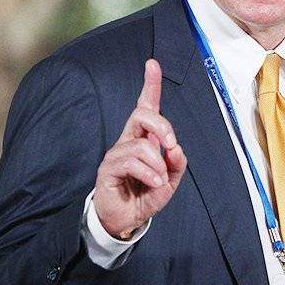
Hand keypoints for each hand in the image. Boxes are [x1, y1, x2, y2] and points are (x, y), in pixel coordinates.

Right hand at [93, 59, 186, 238]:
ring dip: (157, 165)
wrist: (124, 220)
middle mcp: (128, 141)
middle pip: (142, 115)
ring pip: (141, 145)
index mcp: (143, 139)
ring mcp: (117, 153)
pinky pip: (131, 162)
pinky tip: (152, 183)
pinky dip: (148, 173)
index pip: (146, 107)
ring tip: (158, 180)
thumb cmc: (144, 196)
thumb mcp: (169, 182)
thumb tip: (175, 149)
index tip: (152, 64)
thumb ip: (176, 164)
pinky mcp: (108, 168)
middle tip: (171, 145)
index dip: (150, 85)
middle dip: (162, 125)